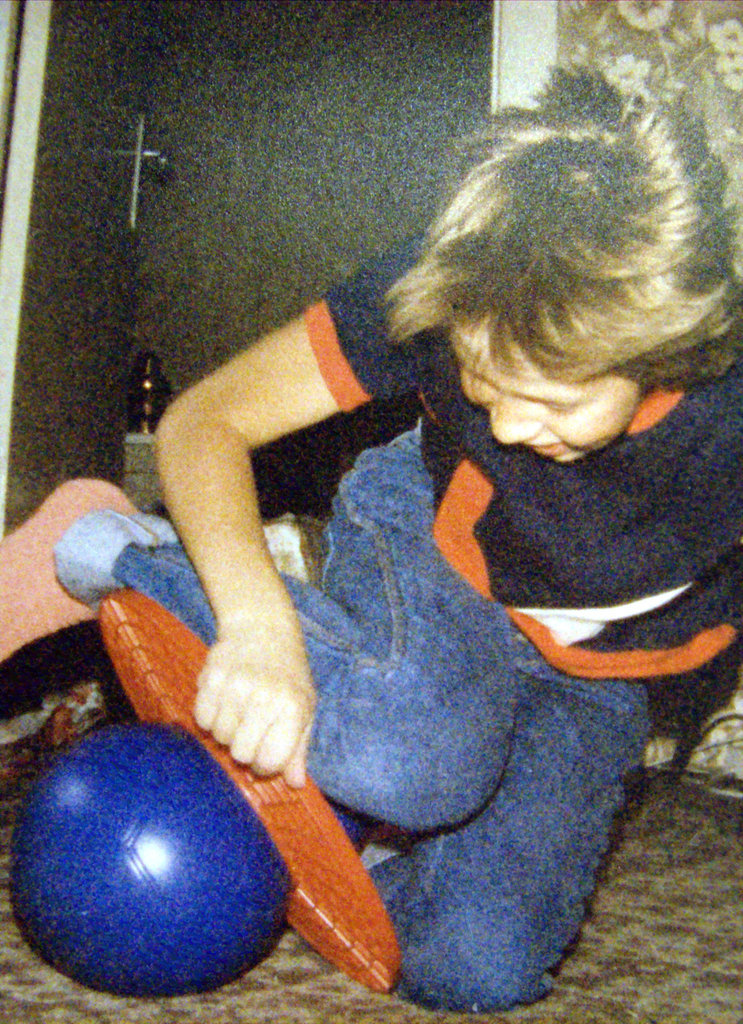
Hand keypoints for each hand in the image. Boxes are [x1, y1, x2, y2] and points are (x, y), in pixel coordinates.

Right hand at [193, 621, 315, 787]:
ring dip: (226, 731)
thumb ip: (298, 747)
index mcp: (292, 708)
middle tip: (251, 728)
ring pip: (219, 737)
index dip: (265, 763)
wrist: (262, 628)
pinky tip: (223, 701)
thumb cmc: (287, 675)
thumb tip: (296, 784)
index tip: (266, 751)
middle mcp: (265, 698)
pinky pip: (201, 719)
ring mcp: (236, 687)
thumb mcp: (303, 708)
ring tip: (239, 710)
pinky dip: (209, 717)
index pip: (270, 761)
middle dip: (244, 747)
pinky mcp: (211, 677)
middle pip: (241, 754)